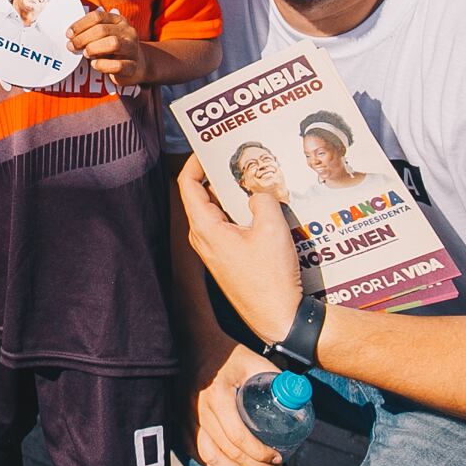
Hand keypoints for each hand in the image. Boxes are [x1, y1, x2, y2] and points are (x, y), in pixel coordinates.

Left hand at [69, 8, 143, 83]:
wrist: (138, 65)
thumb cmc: (114, 49)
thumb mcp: (104, 36)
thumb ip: (90, 32)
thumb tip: (70, 36)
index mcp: (119, 20)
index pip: (97, 16)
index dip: (80, 25)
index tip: (69, 34)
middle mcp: (128, 32)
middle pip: (102, 30)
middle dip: (82, 38)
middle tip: (72, 46)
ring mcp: (132, 49)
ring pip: (112, 44)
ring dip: (93, 49)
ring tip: (86, 54)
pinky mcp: (133, 66)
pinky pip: (117, 65)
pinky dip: (102, 65)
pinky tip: (95, 64)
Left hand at [175, 155, 302, 345]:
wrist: (278, 317)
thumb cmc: (271, 277)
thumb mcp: (272, 227)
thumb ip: (262, 198)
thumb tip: (257, 191)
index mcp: (204, 228)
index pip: (187, 184)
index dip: (195, 162)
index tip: (210, 148)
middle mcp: (202, 239)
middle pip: (202, 196)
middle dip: (218, 175)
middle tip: (238, 158)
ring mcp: (212, 251)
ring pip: (216, 212)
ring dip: (232, 196)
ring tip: (254, 179)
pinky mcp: (226, 260)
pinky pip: (227, 227)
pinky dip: (239, 213)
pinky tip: (261, 208)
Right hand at [183, 338, 285, 465]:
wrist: (195, 341)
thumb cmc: (228, 352)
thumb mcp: (255, 361)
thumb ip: (276, 379)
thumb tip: (299, 399)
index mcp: (218, 396)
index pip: (239, 437)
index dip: (260, 454)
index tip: (277, 459)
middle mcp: (199, 409)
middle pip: (227, 451)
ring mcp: (186, 415)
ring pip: (209, 456)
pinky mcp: (180, 417)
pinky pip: (193, 449)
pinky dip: (211, 461)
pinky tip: (226, 462)